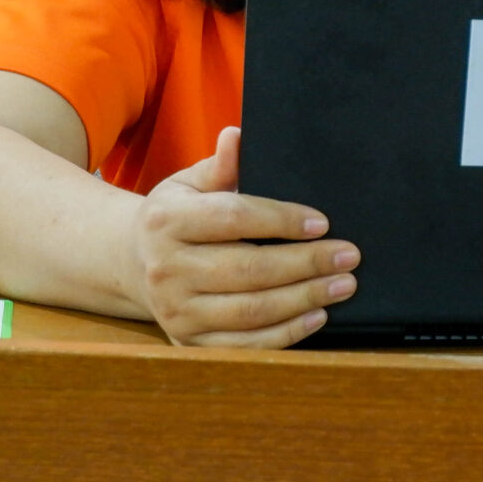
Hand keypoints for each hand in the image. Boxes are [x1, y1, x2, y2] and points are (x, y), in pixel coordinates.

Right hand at [123, 126, 360, 346]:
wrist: (134, 263)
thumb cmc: (177, 217)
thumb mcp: (189, 184)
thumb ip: (220, 165)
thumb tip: (237, 136)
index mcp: (166, 222)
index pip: (233, 218)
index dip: (281, 221)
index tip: (323, 223)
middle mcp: (166, 269)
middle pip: (249, 269)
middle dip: (306, 264)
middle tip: (349, 256)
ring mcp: (175, 311)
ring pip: (251, 310)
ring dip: (305, 299)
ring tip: (343, 284)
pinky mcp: (188, 341)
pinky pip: (245, 345)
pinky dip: (286, 333)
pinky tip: (316, 315)